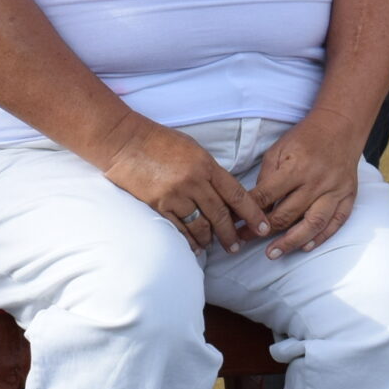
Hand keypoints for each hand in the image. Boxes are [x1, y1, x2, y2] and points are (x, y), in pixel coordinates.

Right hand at [97, 117, 272, 253]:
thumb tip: (224, 193)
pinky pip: (179, 229)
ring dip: (209, 240)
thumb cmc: (158, 141)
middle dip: (231, 235)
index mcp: (206, 165)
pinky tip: (194, 247)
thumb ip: (209, 171)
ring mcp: (175, 195)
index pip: (237, 195)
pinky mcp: (158, 205)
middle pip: (220, 215)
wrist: (125, 141)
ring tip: (213, 247)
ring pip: (201, 226)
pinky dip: (188, 241)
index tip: (263, 227)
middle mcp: (194, 181)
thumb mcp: (192, 149)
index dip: (253, 214)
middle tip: (236, 247)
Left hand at [249, 118, 364, 256]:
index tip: (235, 224)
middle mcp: (317, 181)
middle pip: (288, 214)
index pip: (268, 195)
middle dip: (264, 231)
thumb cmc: (305, 138)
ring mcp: (335, 191)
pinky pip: (336, 223)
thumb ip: (267, 177)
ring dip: (291, 242)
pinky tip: (305, 247)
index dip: (249, 212)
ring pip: (313, 224)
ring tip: (273, 253)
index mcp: (296, 167)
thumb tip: (254, 205)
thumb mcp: (278, 149)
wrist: (341, 128)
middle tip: (246, 240)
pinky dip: (320, 237)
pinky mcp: (348, 197)